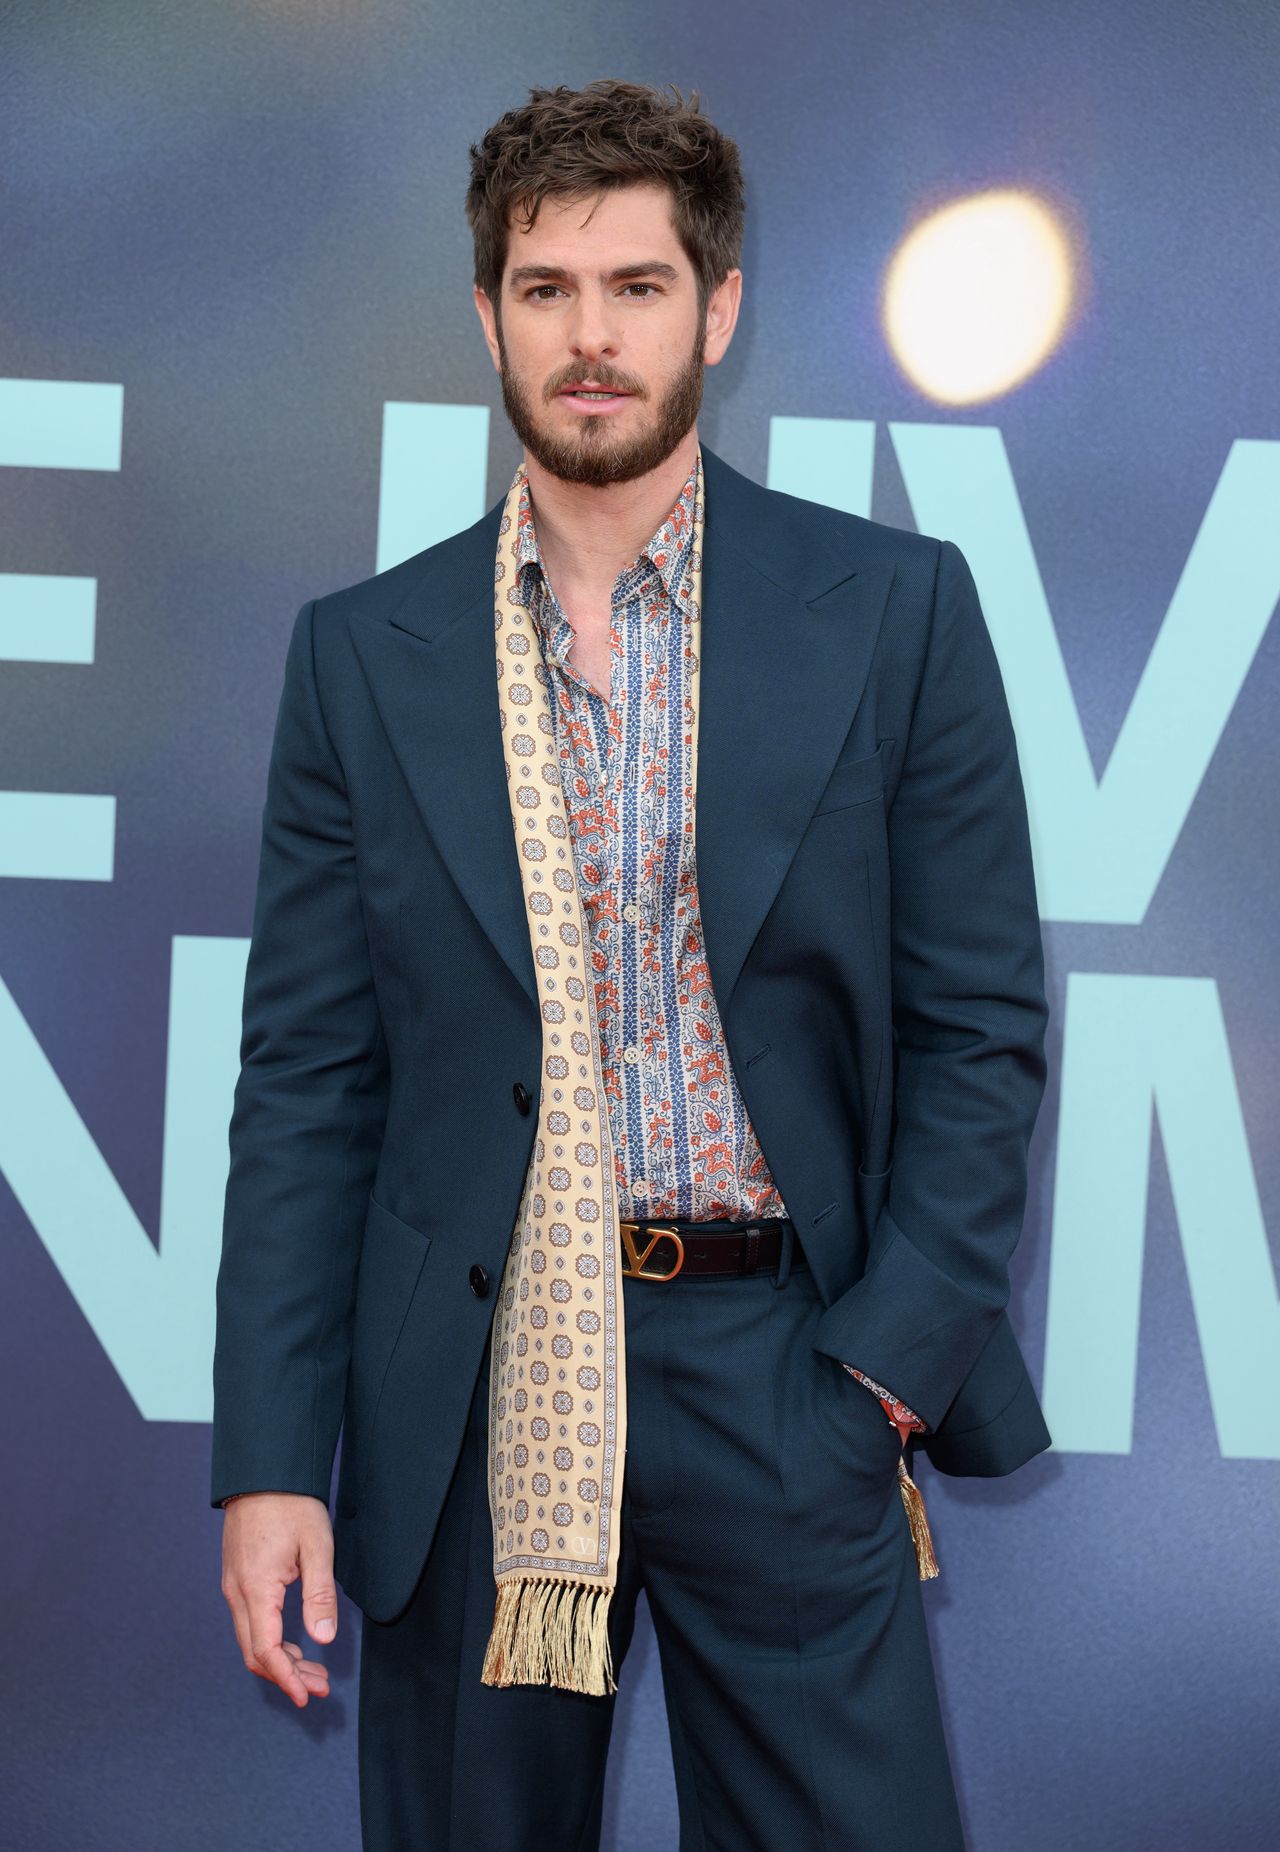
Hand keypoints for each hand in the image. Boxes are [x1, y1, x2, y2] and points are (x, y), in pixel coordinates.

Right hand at [220, 1493, 336, 1707]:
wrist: (263, 1473)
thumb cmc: (292, 1505)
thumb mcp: (317, 1547)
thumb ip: (320, 1595)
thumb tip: (323, 1640)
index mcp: (256, 1589)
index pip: (266, 1651)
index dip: (286, 1679)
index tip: (307, 1697)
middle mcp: (237, 1593)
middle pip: (255, 1652)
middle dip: (286, 1676)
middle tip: (319, 1687)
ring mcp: (234, 1586)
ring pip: (251, 1639)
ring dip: (280, 1660)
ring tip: (313, 1671)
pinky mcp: (238, 1578)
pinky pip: (249, 1622)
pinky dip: (271, 1641)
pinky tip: (294, 1642)